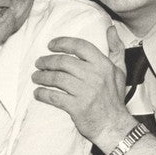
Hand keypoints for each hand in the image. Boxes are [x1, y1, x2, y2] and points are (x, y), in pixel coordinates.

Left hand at [33, 26, 134, 150]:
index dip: (62, 43)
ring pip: (56, 78)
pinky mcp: (77, 107)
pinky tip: (38, 93)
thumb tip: (110, 28)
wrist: (114, 126)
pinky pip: (54, 97)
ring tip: (36, 77)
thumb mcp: (120, 71)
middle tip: (39, 63)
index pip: (79, 46)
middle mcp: (94, 76)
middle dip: (47, 61)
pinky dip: (43, 94)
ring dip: (42, 77)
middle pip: (64, 61)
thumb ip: (116, 48)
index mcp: (103, 65)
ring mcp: (85, 92)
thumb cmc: (114, 98)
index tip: (50, 45)